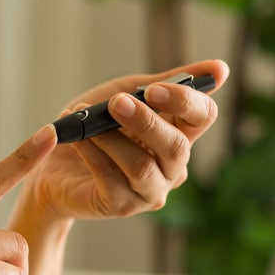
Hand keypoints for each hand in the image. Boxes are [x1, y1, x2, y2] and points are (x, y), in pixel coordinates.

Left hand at [23, 60, 226, 222]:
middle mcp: (173, 168)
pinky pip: (111, 178)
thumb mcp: (126, 94)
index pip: (204, 117)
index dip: (185, 101)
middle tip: (115, 102)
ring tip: (84, 121)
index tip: (154, 89)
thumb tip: (222, 68)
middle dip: (145, 121)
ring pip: (141, 166)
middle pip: (176, 146)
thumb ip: (165, 82)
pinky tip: (78, 139)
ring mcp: (151, 191)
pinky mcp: (122, 206)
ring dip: (110, 138)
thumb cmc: (93, 126)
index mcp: (180, 134)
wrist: (52, 162)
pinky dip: (92, 153)